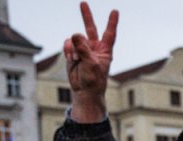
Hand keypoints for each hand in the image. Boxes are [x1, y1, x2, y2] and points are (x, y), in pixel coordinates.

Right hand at [63, 2, 117, 122]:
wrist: (84, 91)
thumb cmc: (93, 80)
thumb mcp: (91, 64)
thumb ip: (84, 49)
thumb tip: (74, 34)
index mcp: (105, 50)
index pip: (109, 33)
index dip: (112, 22)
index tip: (115, 11)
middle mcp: (94, 47)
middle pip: (90, 28)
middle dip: (86, 15)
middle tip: (83, 3)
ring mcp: (83, 49)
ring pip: (75, 38)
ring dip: (74, 48)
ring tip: (77, 60)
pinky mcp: (73, 52)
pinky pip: (67, 44)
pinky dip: (68, 50)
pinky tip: (72, 59)